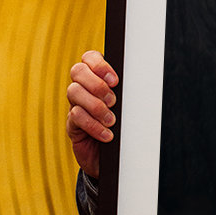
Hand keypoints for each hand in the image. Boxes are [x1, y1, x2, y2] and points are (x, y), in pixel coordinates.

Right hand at [66, 51, 118, 177]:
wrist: (116, 156)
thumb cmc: (126, 125)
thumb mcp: (129, 105)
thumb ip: (129, 91)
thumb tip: (143, 81)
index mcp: (98, 77)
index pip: (90, 57)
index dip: (99, 65)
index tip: (115, 80)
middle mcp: (84, 87)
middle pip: (77, 71)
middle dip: (96, 84)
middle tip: (113, 101)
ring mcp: (75, 104)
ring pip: (74, 92)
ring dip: (95, 106)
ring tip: (111, 120)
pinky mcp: (72, 124)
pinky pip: (75, 116)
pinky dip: (93, 125)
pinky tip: (107, 134)